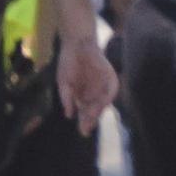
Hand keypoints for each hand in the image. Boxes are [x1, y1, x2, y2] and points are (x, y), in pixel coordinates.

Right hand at [54, 18, 118, 132]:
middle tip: (88, 127)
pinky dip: (109, 96)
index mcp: (82, 97)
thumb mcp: (63, 83)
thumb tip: (68, 115)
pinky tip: (103, 103)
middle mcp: (93, 94)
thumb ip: (67, 98)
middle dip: (91, 120)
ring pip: (103, 102)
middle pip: (95, 110)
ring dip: (99, 110)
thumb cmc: (68, 63)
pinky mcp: (110, 77)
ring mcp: (102, 86)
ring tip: (92, 116)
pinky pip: (112, 90)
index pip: (85, 113)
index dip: (85, 123)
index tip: (83, 132)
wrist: (76, 43)